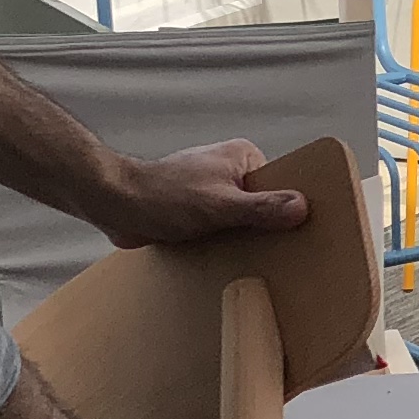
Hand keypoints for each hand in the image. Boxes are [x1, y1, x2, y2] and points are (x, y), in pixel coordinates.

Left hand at [103, 138, 307, 248]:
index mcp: (242, 156)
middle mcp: (230, 170)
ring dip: (245, 240)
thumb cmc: (163, 196)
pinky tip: (230, 262)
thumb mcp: (221, 205)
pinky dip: (225, 245)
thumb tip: (302, 207)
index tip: (299, 232)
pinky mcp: (197, 212)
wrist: (115, 205)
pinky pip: (223, 230)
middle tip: (278, 254)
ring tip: (254, 262)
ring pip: (243, 220)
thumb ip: (261, 207)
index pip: (282, 184)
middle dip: (267, 228)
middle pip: (264, 204)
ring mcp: (213, 191)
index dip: (290, 208)